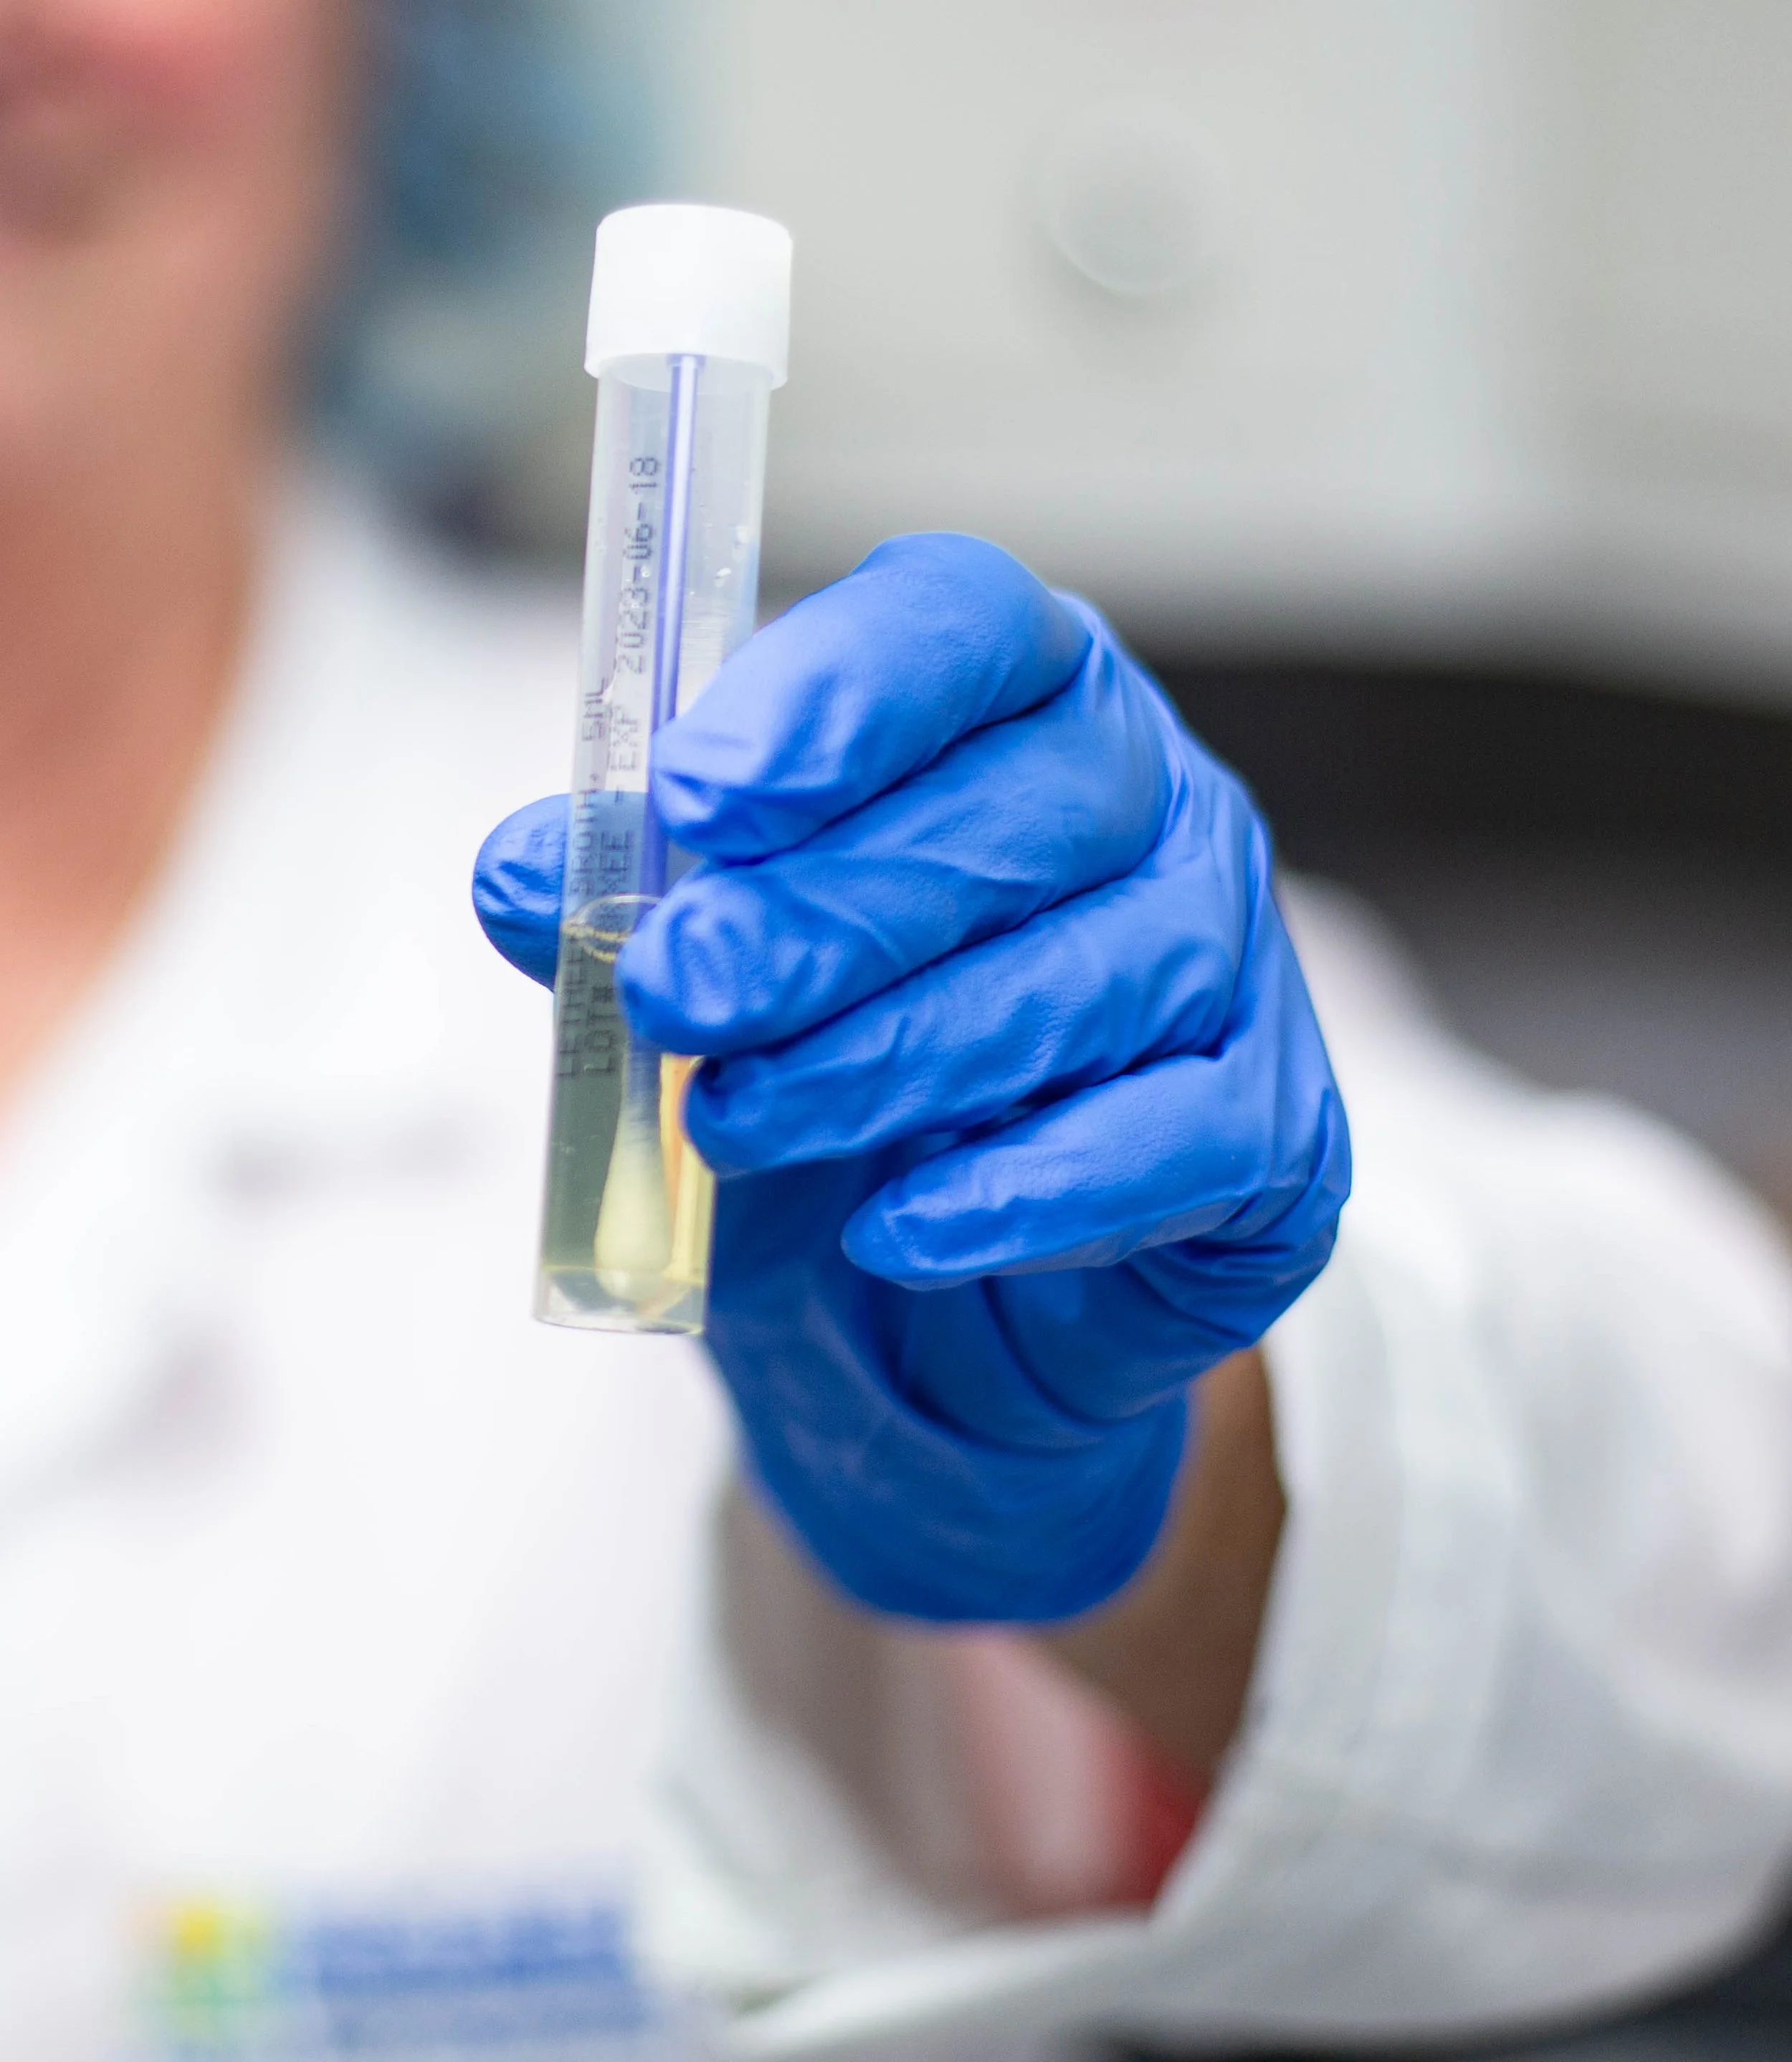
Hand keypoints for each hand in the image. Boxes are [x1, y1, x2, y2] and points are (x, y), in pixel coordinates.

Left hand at [474, 535, 1348, 1622]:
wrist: (970, 1303)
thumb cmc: (843, 1089)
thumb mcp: (719, 982)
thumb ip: (633, 908)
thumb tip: (519, 876)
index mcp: (1021, 704)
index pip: (963, 628)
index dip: (839, 694)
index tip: (699, 791)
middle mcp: (1157, 803)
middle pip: (1025, 810)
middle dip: (832, 908)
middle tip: (679, 989)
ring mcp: (1236, 962)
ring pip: (1092, 980)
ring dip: (897, 1056)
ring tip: (739, 1122)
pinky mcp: (1274, 1130)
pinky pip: (1168, 1144)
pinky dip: (1020, 1191)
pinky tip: (896, 1232)